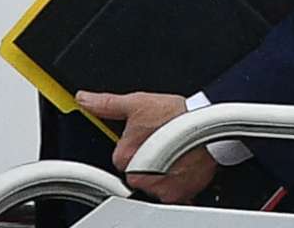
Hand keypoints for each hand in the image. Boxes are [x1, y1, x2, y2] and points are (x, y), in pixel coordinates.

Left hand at [76, 89, 217, 204]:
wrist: (209, 124)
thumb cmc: (176, 114)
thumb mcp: (137, 103)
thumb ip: (107, 104)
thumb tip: (85, 99)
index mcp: (125, 155)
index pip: (118, 159)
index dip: (131, 147)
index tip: (142, 138)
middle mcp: (140, 176)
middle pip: (134, 173)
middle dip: (144, 161)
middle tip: (159, 144)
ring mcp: (159, 187)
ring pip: (151, 184)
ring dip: (159, 173)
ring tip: (172, 152)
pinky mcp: (178, 195)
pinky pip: (170, 194)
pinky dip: (174, 183)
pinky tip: (180, 165)